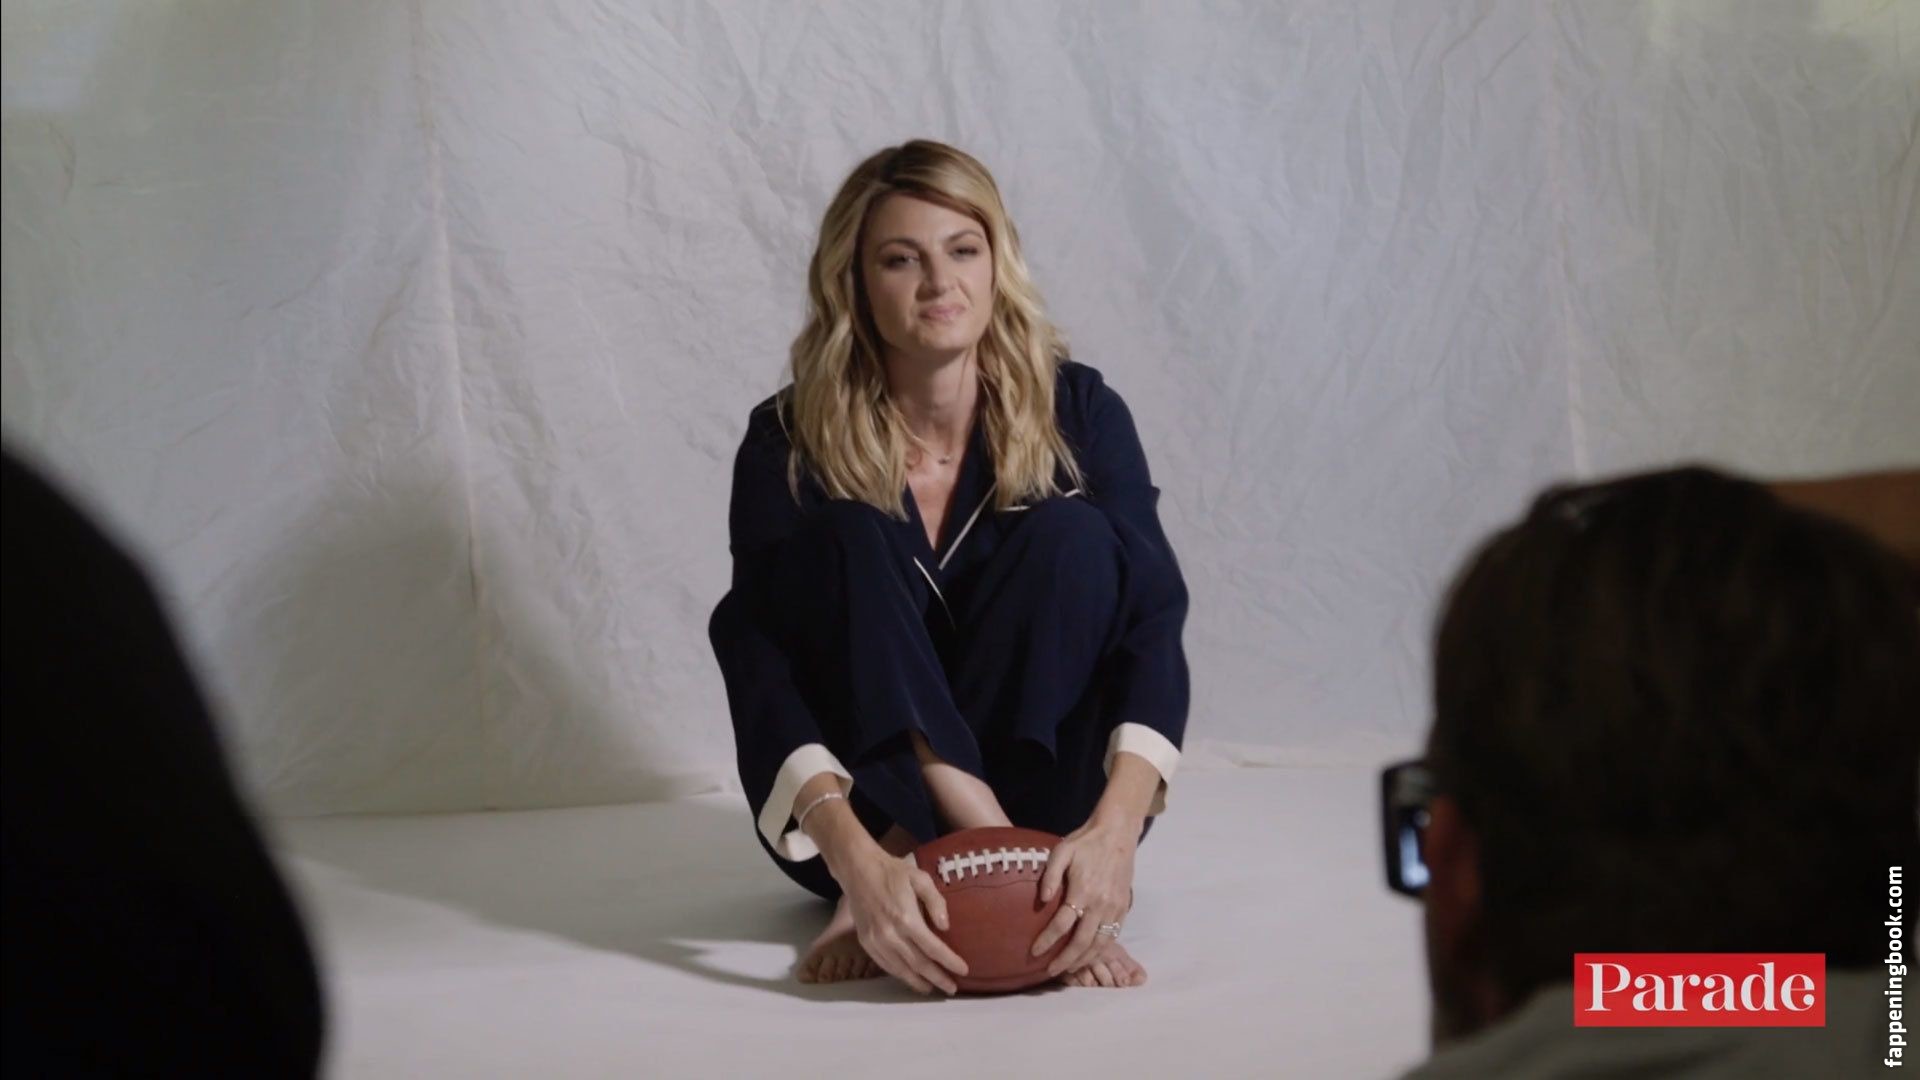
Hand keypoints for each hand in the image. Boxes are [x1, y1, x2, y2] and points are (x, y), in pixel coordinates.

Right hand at [836, 845, 970, 994]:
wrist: (858, 870)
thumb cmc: (893, 872)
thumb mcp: (920, 878)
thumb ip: (936, 901)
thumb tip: (945, 926)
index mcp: (906, 918)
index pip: (933, 948)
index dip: (949, 961)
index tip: (963, 970)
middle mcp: (891, 934)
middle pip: (919, 964)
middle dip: (938, 978)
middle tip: (952, 988)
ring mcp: (876, 941)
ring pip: (901, 969)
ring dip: (918, 982)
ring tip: (933, 989)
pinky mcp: (866, 942)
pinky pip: (885, 965)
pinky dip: (900, 975)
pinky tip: (911, 978)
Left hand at [1029, 813, 1137, 976]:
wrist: (1117, 833)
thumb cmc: (1085, 841)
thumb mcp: (1062, 851)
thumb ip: (1050, 875)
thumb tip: (1042, 900)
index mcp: (1083, 890)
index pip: (1062, 924)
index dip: (1047, 941)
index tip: (1034, 952)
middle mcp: (1101, 903)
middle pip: (1082, 941)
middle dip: (1065, 960)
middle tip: (1050, 971)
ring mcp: (1115, 907)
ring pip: (1099, 944)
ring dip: (1084, 960)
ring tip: (1068, 969)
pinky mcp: (1124, 907)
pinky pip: (1113, 936)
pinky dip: (1100, 950)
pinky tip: (1089, 955)